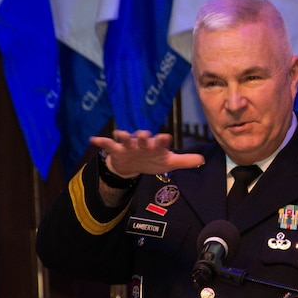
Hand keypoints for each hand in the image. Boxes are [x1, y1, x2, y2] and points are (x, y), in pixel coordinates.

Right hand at [90, 130, 204, 177]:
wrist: (133, 163)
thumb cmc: (152, 159)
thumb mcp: (168, 162)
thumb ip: (185, 161)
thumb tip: (203, 160)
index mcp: (155, 145)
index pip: (160, 142)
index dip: (163, 140)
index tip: (166, 138)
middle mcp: (142, 142)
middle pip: (142, 138)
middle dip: (143, 137)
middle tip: (144, 135)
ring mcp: (128, 145)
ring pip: (125, 139)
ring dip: (124, 136)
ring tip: (121, 134)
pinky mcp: (117, 149)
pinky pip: (108, 144)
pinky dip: (101, 141)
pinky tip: (94, 139)